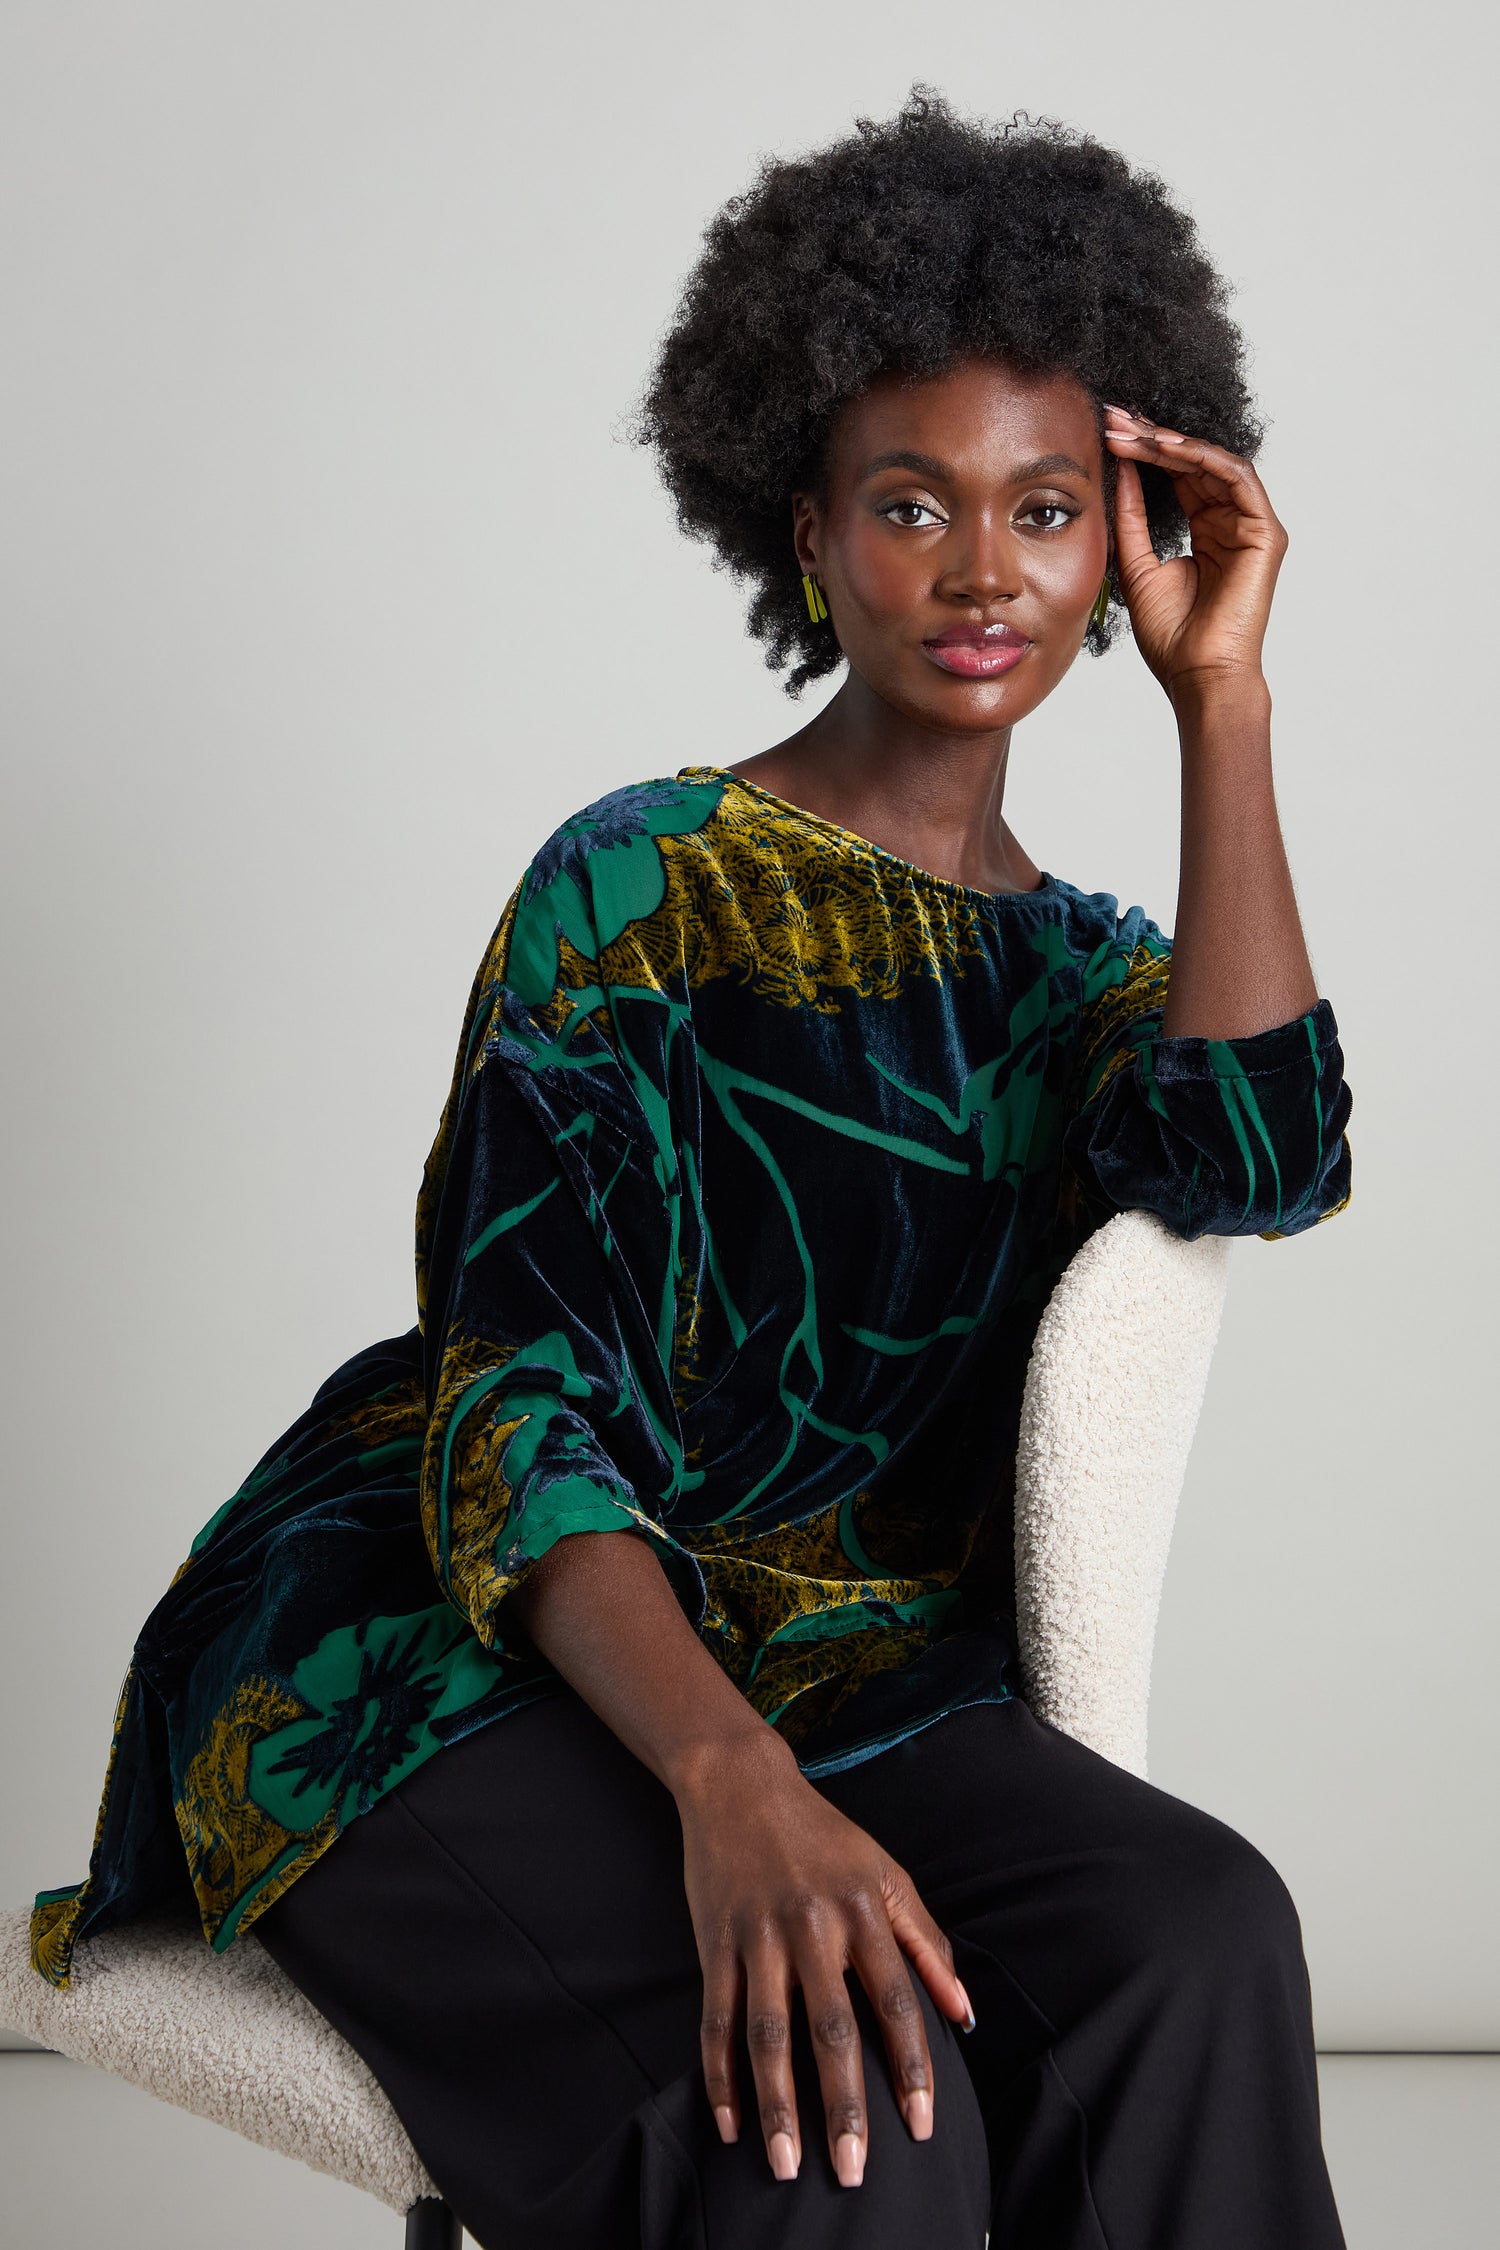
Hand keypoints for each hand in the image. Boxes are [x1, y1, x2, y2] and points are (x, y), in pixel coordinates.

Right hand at [674, 1735, 973, 2187]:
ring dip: (777, 2105)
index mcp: (864, 1910)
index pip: (896, 2001)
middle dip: (843, 2105)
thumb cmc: (824, 1838)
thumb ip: (928, 1943)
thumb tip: (966, 2014)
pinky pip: (715, 2018)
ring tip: (785, 2166)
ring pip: (767, 2034)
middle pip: (831, 2029)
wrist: (740, 1784)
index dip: (912, 2066)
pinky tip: (730, 2123)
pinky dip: (720, 2075)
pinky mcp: (714, 1941)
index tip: (922, 2126)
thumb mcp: (887, 1875)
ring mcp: (759, 1935)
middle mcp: (813, 1926)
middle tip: (853, 2172)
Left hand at [1103, 405, 1287, 699]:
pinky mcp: (1265, 533)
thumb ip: (1131, 517)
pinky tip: (1166, 447)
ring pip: (1213, 464)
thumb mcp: (1137, 565)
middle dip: (1152, 438)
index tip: (1107, 432)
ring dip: (1172, 442)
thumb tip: (1120, 468)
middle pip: (1194, 463)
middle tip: (1114, 418)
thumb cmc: (1171, 635)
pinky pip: (1237, 478)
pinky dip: (1202, 457)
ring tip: (1133, 431)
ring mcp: (1251, 526)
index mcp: (1205, 531)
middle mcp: (1231, 523)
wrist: (1196, 674)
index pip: (1177, 477)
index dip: (1144, 452)